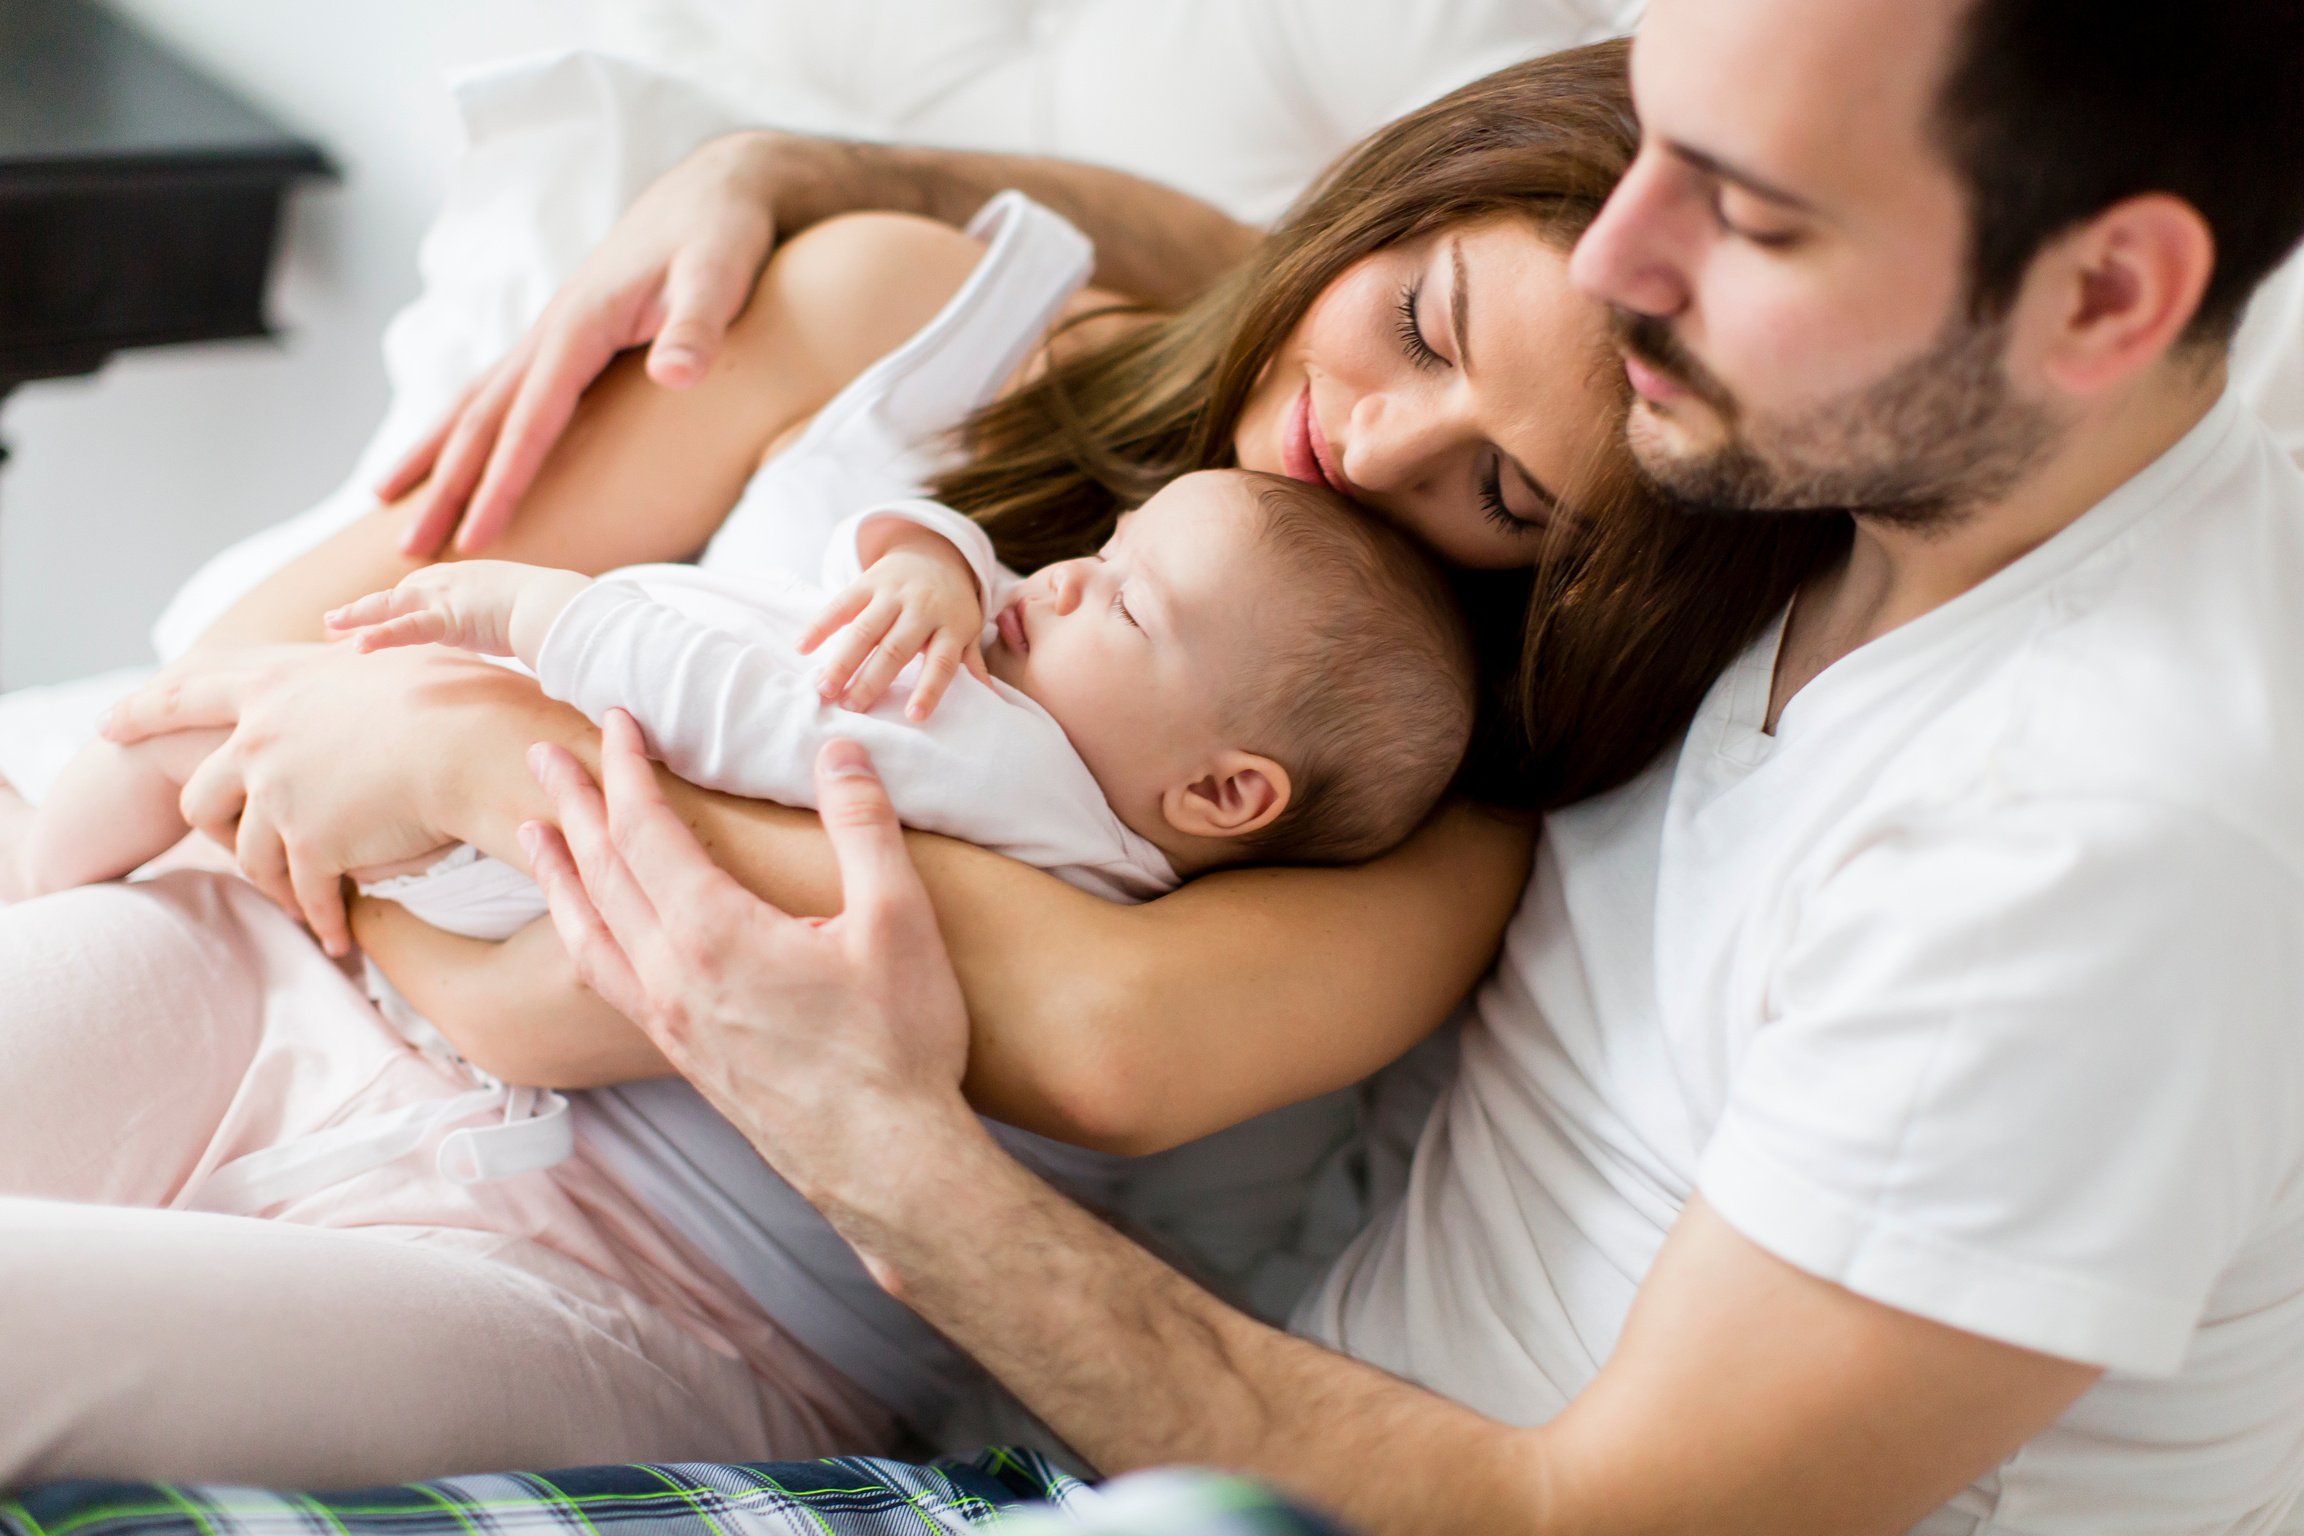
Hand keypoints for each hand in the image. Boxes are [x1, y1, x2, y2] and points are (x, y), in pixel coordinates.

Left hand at [101, 644, 497, 956]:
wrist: (472, 742)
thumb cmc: (453, 691)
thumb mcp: (385, 657)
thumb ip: (348, 659)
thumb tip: (347, 639)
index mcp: (274, 684)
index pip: (185, 694)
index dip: (143, 710)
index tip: (106, 724)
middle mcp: (261, 739)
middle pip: (202, 796)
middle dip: (210, 830)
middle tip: (217, 847)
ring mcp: (280, 794)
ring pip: (249, 854)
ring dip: (275, 883)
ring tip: (302, 903)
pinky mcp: (312, 842)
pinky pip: (305, 891)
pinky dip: (321, 917)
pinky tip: (336, 937)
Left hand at [325, 561, 590, 666]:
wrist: (563, 607)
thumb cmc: (556, 613)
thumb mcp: (526, 614)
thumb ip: (511, 624)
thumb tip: (522, 643)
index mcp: (468, 579)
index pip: (420, 592)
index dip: (391, 607)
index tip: (370, 619)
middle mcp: (451, 581)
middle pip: (396, 596)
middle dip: (364, 610)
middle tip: (333, 625)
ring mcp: (447, 596)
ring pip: (390, 607)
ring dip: (357, 617)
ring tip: (330, 629)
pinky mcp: (449, 617)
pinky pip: (406, 629)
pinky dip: (380, 636)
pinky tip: (357, 647)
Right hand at [380, 132, 783, 558]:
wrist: (717, 190)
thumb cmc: (722, 236)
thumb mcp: (721, 276)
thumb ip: (699, 327)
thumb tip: (677, 374)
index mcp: (579, 327)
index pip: (530, 421)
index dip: (502, 483)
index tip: (476, 540)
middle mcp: (549, 331)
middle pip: (481, 419)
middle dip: (443, 488)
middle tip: (405, 552)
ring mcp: (550, 333)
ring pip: (475, 402)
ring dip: (433, 457)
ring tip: (388, 504)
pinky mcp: (564, 336)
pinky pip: (499, 391)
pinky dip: (463, 427)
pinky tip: (447, 453)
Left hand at [522, 712, 972, 1212]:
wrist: (887, 1163)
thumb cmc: (898, 1045)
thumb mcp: (898, 920)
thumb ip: (865, 827)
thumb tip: (841, 750)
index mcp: (715, 933)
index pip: (646, 830)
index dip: (625, 769)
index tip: (614, 720)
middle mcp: (672, 976)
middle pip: (601, 873)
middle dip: (572, 806)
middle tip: (543, 755)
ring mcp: (670, 1022)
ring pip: (589, 933)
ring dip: (559, 874)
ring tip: (534, 836)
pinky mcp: (683, 1056)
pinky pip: (607, 979)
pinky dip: (582, 935)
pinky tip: (589, 932)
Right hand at [798, 526, 988, 718]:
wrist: (934, 553)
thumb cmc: (950, 606)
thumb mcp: (967, 631)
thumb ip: (972, 662)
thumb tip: (992, 700)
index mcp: (951, 626)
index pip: (942, 662)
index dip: (930, 689)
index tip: (914, 716)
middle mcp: (923, 608)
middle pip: (896, 648)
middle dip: (872, 679)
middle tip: (851, 707)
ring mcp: (894, 593)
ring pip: (865, 629)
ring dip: (843, 659)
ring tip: (824, 689)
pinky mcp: (868, 581)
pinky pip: (841, 603)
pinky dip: (820, 624)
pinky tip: (803, 647)